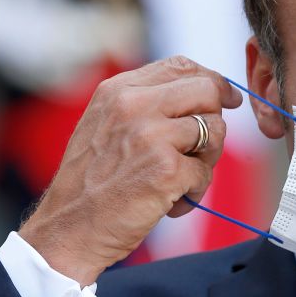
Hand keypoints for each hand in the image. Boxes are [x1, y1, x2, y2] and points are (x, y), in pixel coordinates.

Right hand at [18, 56, 242, 285]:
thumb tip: (206, 92)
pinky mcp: (167, 169)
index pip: (181, 66)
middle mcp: (134, 105)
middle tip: (202, 150)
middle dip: (214, 121)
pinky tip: (170, 204)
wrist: (67, 230)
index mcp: (118, 90)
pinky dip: (194, 192)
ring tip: (178, 181)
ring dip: (206, 161)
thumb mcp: (106, 125)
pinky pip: (205, 173)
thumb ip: (146, 103)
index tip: (227, 99)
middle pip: (208, 91)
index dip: (212, 81)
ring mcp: (151, 135)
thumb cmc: (91, 183)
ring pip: (214, 131)